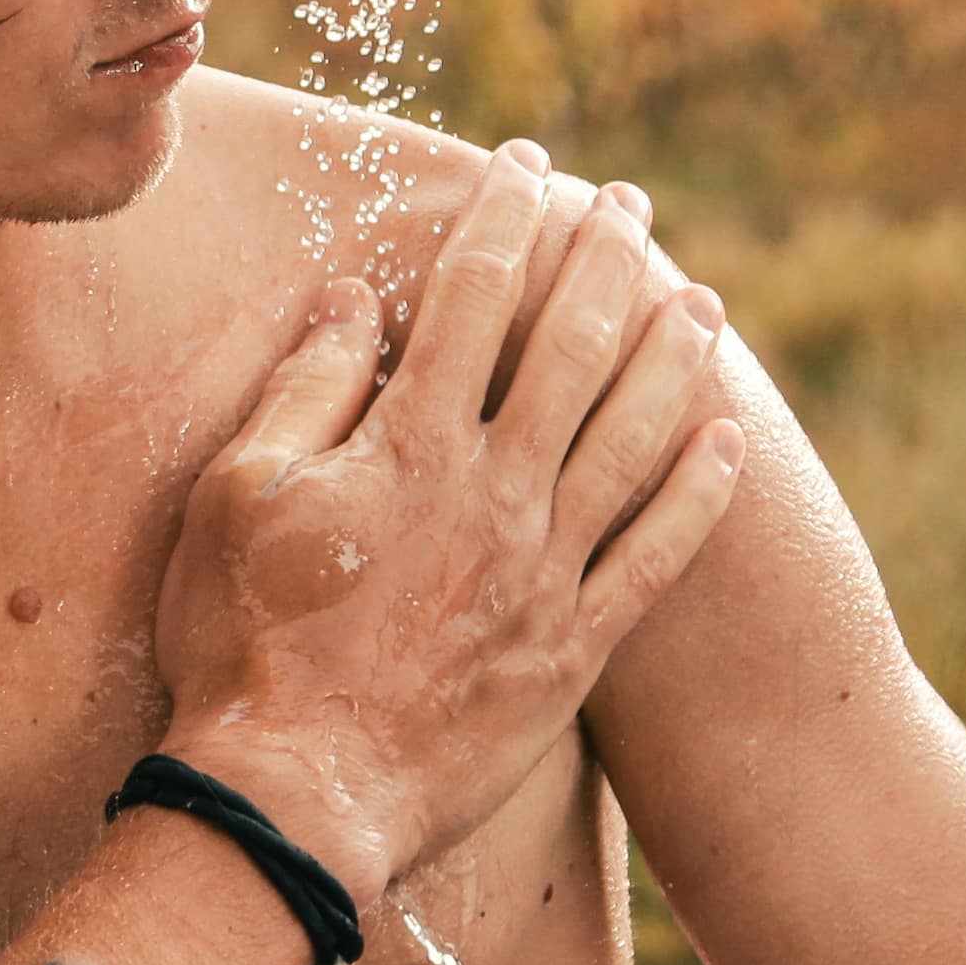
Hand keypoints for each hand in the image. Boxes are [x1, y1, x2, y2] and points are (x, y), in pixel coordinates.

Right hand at [150, 141, 744, 899]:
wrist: (293, 795)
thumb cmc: (242, 642)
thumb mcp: (238, 494)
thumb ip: (307, 389)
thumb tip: (353, 300)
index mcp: (411, 445)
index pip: (471, 299)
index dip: (501, 222)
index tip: (523, 169)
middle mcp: (495, 493)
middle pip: (573, 349)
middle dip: (606, 263)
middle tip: (630, 207)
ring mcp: (543, 571)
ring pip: (633, 440)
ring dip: (673, 359)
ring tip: (703, 301)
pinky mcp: (571, 648)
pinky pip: (655, 559)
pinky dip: (698, 498)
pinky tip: (727, 445)